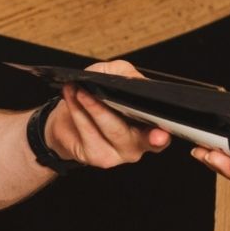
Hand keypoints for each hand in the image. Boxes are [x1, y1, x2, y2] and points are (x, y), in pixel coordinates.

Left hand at [41, 60, 171, 167]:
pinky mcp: (99, 157)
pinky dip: (78, 113)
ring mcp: (119, 154)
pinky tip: (73, 99)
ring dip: (91, 107)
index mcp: (148, 126)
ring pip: (110, 130)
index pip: (161, 135)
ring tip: (79, 91)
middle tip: (95, 93)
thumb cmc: (96, 98)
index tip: (159, 134)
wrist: (68, 122)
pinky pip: (90, 134)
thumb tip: (133, 79)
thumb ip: (125, 73)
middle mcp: (137, 144)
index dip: (161, 136)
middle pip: (133, 134)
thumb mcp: (112, 75)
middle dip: (112, 111)